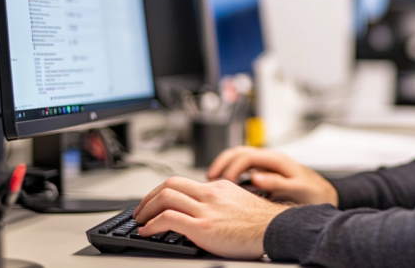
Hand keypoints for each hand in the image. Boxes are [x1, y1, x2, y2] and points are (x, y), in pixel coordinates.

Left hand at [133, 176, 287, 258]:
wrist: (274, 229)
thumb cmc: (261, 223)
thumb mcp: (238, 203)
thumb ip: (220, 203)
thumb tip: (205, 213)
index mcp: (218, 187)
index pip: (182, 182)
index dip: (162, 192)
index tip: (154, 202)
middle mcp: (210, 194)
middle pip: (169, 185)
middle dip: (148, 198)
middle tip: (140, 211)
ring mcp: (206, 209)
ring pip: (165, 198)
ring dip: (146, 210)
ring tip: (140, 221)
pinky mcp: (202, 226)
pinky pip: (168, 219)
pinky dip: (152, 224)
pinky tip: (147, 232)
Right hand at [208, 146, 338, 205]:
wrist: (325, 195)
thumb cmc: (314, 193)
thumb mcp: (298, 188)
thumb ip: (277, 183)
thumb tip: (255, 178)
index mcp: (276, 160)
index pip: (247, 155)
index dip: (232, 167)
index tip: (223, 182)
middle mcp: (270, 159)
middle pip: (239, 152)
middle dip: (222, 163)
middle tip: (210, 180)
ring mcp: (267, 165)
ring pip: (239, 158)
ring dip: (225, 167)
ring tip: (212, 182)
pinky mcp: (265, 173)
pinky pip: (243, 168)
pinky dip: (231, 173)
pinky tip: (224, 187)